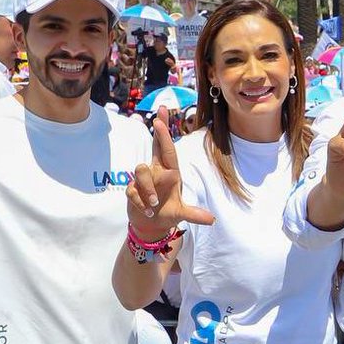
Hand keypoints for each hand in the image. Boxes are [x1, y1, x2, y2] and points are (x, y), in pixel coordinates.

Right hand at [126, 108, 213, 240]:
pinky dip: (141, 202)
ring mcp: (142, 179)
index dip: (165, 134)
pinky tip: (148, 211)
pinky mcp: (132, 190)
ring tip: (155, 204)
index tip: (161, 119)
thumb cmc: (167, 212)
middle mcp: (156, 171)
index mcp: (170, 172)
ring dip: (148, 188)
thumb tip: (212, 220)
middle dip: (158, 132)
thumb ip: (194, 215)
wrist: (150, 225)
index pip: (168, 150)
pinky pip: (133, 191)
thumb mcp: (181, 214)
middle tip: (157, 119)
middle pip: (155, 147)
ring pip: (141, 171)